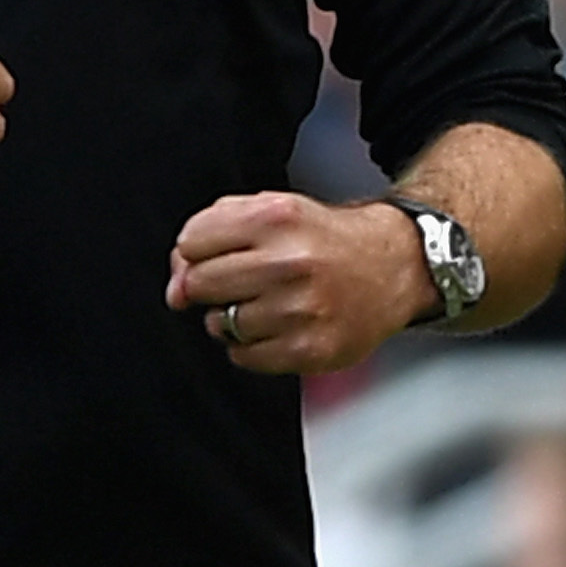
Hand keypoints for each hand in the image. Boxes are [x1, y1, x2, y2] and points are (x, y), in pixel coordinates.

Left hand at [166, 192, 430, 374]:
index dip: (195, 251)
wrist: (390, 267)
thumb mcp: (271, 209)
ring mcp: (301, 309)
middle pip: (200, 284)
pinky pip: (244, 357)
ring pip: (220, 324)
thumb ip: (212, 230)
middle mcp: (289, 262)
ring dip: (230, 317)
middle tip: (237, 281)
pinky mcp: (310, 349)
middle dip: (207, 285)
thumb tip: (175, 289)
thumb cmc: (321, 239)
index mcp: (275, 217)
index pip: (191, 242)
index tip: (215, 254)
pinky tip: (277, 325)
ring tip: (265, 302)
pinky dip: (250, 346)